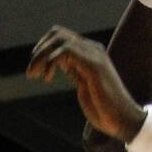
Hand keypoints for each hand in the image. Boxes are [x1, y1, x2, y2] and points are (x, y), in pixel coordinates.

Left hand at [27, 27, 146, 141]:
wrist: (120, 118)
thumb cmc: (103, 108)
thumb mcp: (84, 85)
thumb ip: (75, 72)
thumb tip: (59, 64)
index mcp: (89, 54)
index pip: (61, 37)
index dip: (43, 48)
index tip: (35, 68)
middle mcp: (92, 50)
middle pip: (58, 33)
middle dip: (39, 50)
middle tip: (30, 73)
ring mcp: (94, 55)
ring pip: (60, 39)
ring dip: (41, 55)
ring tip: (34, 74)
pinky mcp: (94, 64)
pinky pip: (66, 50)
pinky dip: (51, 61)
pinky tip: (47, 77)